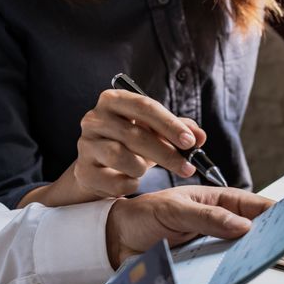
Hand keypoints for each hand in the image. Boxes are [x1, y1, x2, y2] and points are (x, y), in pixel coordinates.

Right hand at [19, 89, 207, 206]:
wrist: (98, 167)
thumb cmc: (130, 144)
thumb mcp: (154, 132)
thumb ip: (179, 130)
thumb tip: (200, 136)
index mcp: (113, 100)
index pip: (144, 106)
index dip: (170, 125)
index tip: (190, 142)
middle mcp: (94, 118)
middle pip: (135, 134)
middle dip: (166, 153)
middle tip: (188, 167)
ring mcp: (85, 144)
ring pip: (121, 156)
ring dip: (142, 167)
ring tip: (146, 170)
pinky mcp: (82, 170)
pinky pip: (113, 181)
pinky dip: (128, 184)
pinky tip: (131, 181)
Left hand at [105, 185, 273, 267]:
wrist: (115, 241)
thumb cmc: (143, 216)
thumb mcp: (174, 211)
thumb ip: (207, 218)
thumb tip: (244, 227)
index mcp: (215, 201)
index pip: (251, 204)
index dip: (272, 210)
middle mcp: (216, 224)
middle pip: (250, 231)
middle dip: (266, 237)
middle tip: (280, 246)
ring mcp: (209, 246)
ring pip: (237, 253)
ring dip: (247, 258)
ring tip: (259, 264)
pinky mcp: (200, 266)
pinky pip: (219, 270)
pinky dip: (227, 274)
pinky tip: (232, 279)